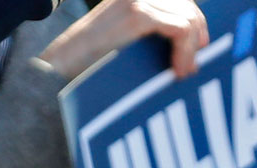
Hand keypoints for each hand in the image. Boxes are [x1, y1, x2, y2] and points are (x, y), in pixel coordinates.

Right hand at [40, 0, 208, 79]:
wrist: (58, 68)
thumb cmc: (86, 62)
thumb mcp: (121, 37)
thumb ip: (148, 29)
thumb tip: (189, 36)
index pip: (178, 1)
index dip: (194, 22)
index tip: (198, 47)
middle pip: (187, 6)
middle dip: (196, 37)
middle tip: (190, 65)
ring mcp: (136, 0)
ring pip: (187, 19)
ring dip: (191, 49)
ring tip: (183, 72)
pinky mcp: (137, 15)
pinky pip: (180, 30)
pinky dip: (184, 52)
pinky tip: (178, 69)